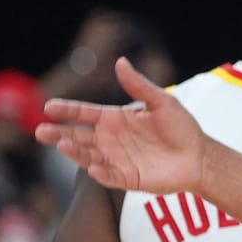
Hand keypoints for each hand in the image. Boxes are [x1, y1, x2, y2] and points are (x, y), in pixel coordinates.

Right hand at [37, 58, 209, 194]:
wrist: (200, 156)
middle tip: (41, 131)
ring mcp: (116, 160)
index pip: (84, 114)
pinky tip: (93, 167)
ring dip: (74, 152)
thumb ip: (139, 85)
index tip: (48, 106)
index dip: (66, 110)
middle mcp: (110, 140)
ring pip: (88, 156)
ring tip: (62, 144)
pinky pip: (110, 176)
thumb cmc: (181, 127)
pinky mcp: (128, 179)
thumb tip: (120, 62)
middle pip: (77, 136)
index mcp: (114, 119)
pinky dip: (101, 172)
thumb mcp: (161, 101)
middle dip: (58, 133)